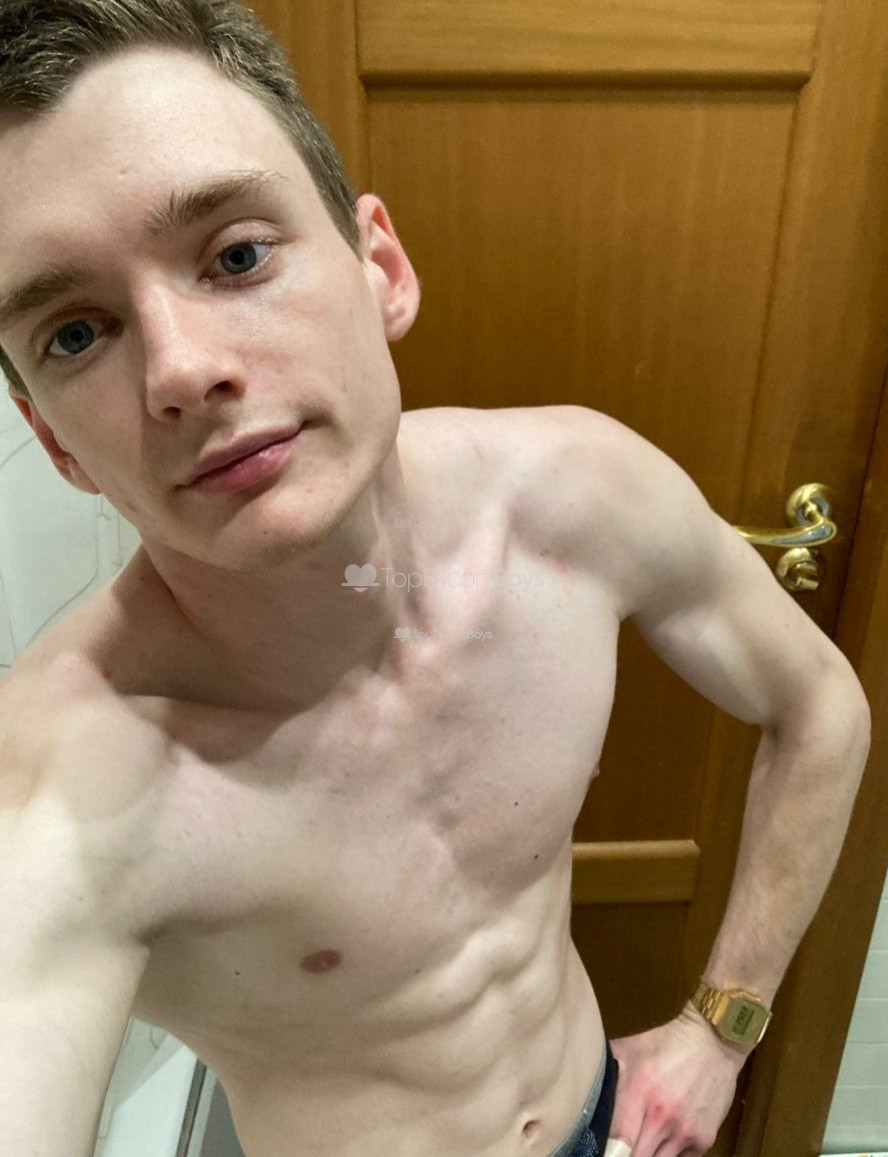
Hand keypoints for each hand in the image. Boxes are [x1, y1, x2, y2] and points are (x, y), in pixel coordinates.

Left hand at [606, 1006, 748, 1156]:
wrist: (713, 1042)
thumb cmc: (666, 1044)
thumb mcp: (628, 1049)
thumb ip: (605, 1073)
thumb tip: (580, 1086)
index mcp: (639, 1093)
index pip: (617, 1142)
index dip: (606, 1150)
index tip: (600, 1147)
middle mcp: (662, 1118)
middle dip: (625, 1154)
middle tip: (620, 1145)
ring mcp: (685, 1132)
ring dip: (647, 1154)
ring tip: (641, 1141)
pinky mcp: (704, 1140)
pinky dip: (668, 1155)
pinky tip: (663, 1140)